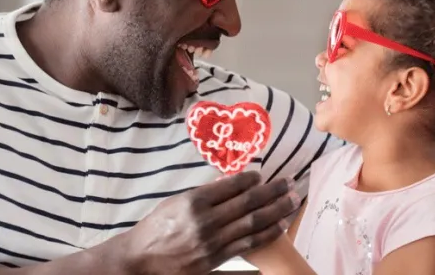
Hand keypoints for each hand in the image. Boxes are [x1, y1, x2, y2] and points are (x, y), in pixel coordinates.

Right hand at [121, 171, 300, 274]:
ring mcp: (211, 241)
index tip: (262, 174)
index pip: (230, 186)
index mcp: (193, 201)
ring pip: (252, 223)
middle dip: (273, 191)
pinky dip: (267, 233)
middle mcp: (204, 220)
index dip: (251, 179)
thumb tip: (230, 181)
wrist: (141, 259)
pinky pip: (247, 244)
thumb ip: (203, 192)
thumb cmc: (157, 227)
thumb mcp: (175, 202)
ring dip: (277, 210)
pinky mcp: (215, 259)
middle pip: (247, 203)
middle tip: (290, 182)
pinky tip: (281, 224)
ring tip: (293, 201)